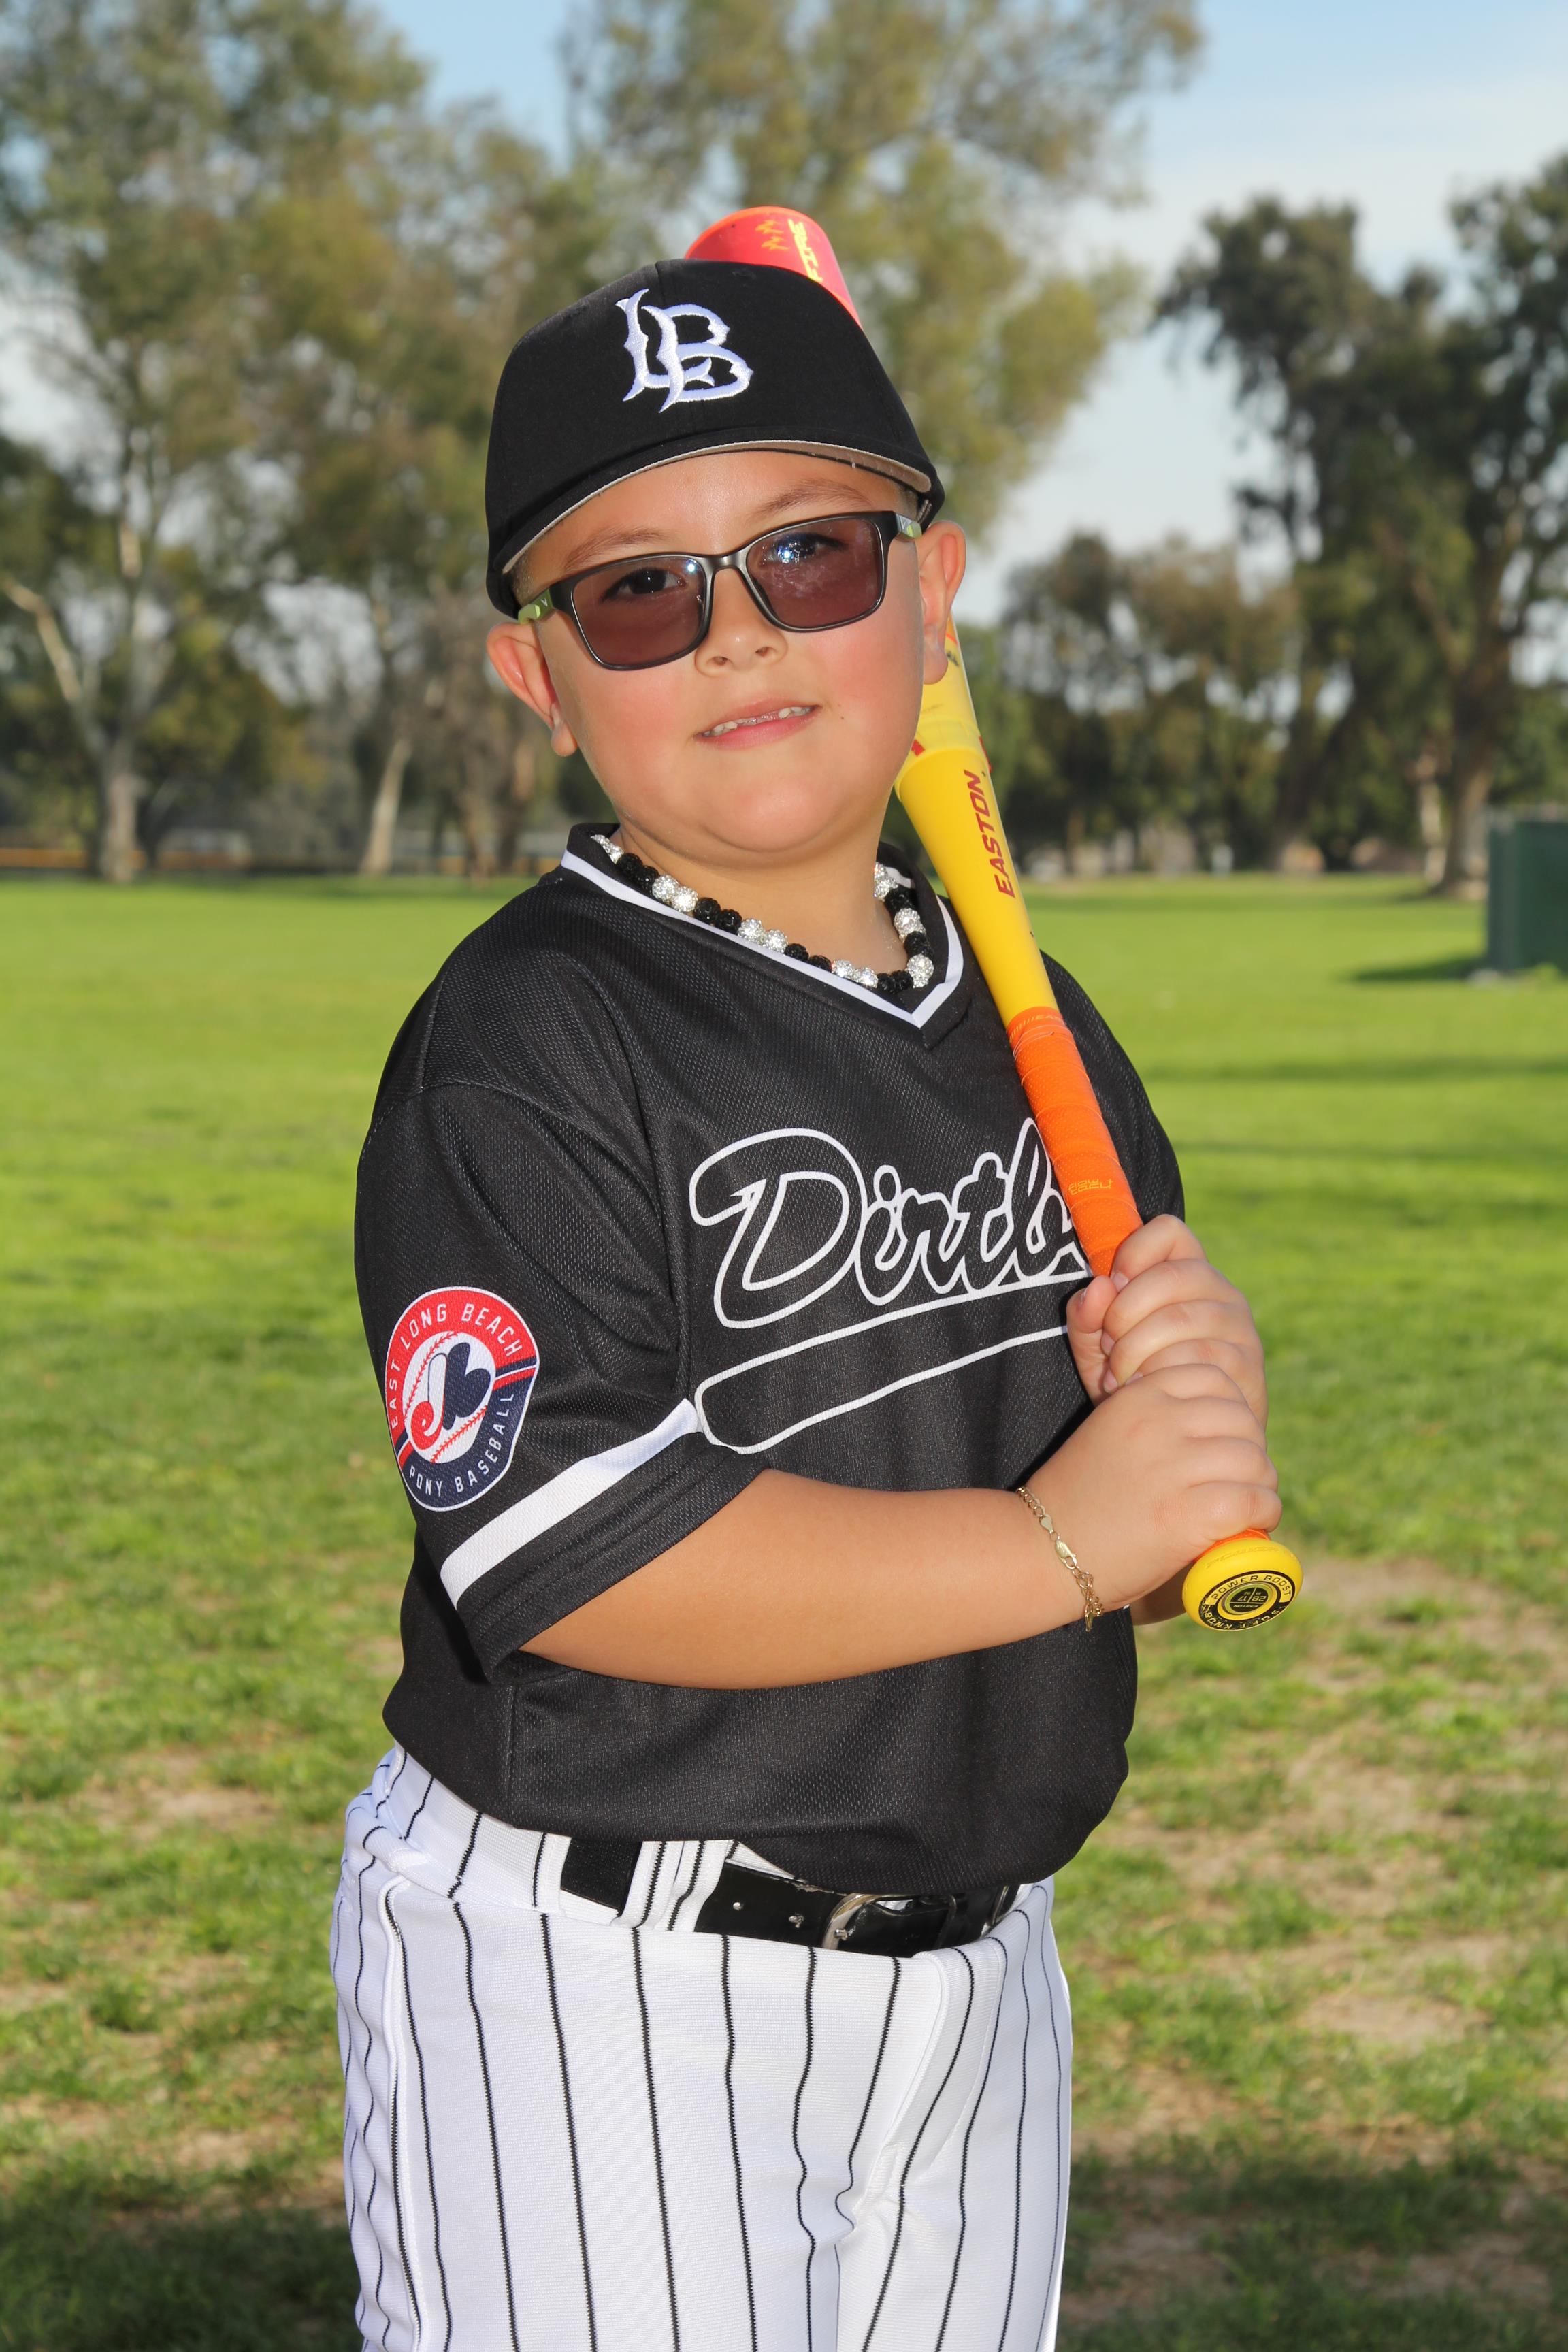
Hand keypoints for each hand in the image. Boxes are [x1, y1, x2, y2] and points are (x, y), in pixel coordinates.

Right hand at [1028, 1362, 1280, 1613]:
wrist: (1040, 1552)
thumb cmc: (1078, 1500)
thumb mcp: (1108, 1433)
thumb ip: (1154, 1420)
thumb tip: (1220, 1429)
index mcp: (1138, 1396)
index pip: (1215, 1378)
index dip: (1229, 1411)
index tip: (1223, 1440)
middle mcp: (1157, 1423)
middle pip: (1242, 1418)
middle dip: (1249, 1449)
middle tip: (1238, 1479)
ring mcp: (1173, 1467)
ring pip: (1254, 1460)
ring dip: (1259, 1484)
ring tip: (1246, 1504)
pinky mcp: (1187, 1514)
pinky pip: (1254, 1500)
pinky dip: (1263, 1514)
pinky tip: (1249, 1524)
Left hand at [1066, 1215, 1267, 1425]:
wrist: (1180, 1443)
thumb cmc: (1136, 1383)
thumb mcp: (1098, 1348)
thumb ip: (1086, 1317)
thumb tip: (1097, 1287)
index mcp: (1188, 1273)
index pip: (1169, 1230)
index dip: (1133, 1252)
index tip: (1111, 1286)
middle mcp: (1222, 1292)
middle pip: (1170, 1276)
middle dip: (1124, 1312)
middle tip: (1106, 1345)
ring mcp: (1239, 1328)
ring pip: (1181, 1318)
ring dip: (1135, 1348)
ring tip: (1116, 1376)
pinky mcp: (1248, 1365)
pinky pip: (1198, 1358)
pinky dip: (1159, 1374)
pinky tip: (1142, 1392)